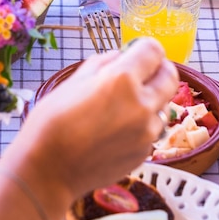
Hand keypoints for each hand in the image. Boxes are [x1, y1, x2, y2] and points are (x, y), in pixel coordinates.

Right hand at [9, 37, 178, 198]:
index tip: (138, 52)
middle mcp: (142, 104)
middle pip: (170, 76)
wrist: (48, 172)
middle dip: (159, 70)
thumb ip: (104, 64)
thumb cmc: (51, 123)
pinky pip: (152, 129)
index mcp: (122, 80)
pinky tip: (117, 130)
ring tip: (124, 106)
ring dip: (151, 99)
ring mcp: (147, 131)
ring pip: (163, 105)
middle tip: (143, 72)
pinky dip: (142, 124)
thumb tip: (121, 56)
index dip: (146, 47)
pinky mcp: (145, 152)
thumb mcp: (74, 81)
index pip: (154, 50)